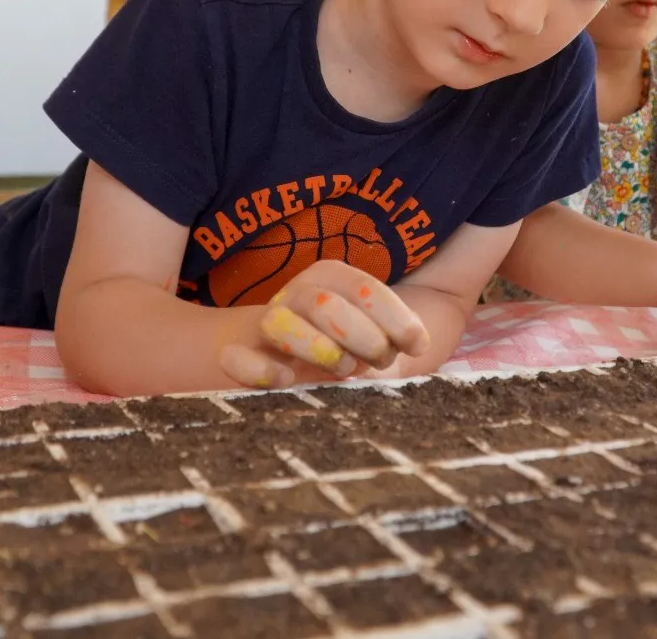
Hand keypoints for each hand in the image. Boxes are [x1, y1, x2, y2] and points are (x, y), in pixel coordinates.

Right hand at [218, 261, 430, 388]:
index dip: (394, 316)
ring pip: (280, 323)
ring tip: (342, 369)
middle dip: (361, 335)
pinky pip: (235, 357)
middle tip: (378, 360)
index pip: (363, 287)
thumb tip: (421, 343)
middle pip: (325, 304)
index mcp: (331, 277)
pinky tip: (286, 380)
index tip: (418, 346)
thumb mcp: (373, 334)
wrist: (288, 360)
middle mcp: (298, 293)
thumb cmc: (346, 347)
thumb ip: (394, 334)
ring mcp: (267, 322)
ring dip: (316, 348)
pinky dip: (259, 369)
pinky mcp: (242, 356)